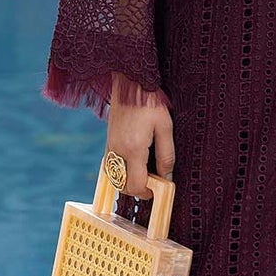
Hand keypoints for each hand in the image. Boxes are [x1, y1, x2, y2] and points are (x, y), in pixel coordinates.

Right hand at [107, 74, 174, 197]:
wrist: (130, 83)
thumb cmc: (150, 102)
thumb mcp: (165, 127)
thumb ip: (166, 155)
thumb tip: (167, 177)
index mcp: (133, 149)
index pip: (135, 185)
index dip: (147, 192)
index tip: (158, 190)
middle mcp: (117, 151)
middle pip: (123, 186)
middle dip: (137, 190)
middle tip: (154, 183)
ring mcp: (110, 146)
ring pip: (115, 177)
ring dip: (129, 181)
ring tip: (146, 173)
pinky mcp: (108, 141)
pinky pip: (112, 166)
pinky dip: (122, 171)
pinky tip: (136, 163)